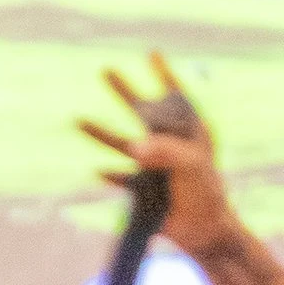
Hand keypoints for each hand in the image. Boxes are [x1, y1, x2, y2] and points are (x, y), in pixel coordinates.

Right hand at [75, 54, 234, 252]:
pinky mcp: (143, 189)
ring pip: (123, 144)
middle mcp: (169, 144)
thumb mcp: (190, 164)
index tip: (153, 53)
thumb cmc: (204, 191)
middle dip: (125, 91)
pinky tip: (99, 170)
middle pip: (143, 111)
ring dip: (100, 132)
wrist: (204, 231)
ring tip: (79, 120)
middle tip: (105, 69)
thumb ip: (164, 151)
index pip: (176, 96)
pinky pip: (121, 178)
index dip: (164, 74)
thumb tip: (135, 148)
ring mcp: (154, 166)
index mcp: (187, 133)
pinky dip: (110, 174)